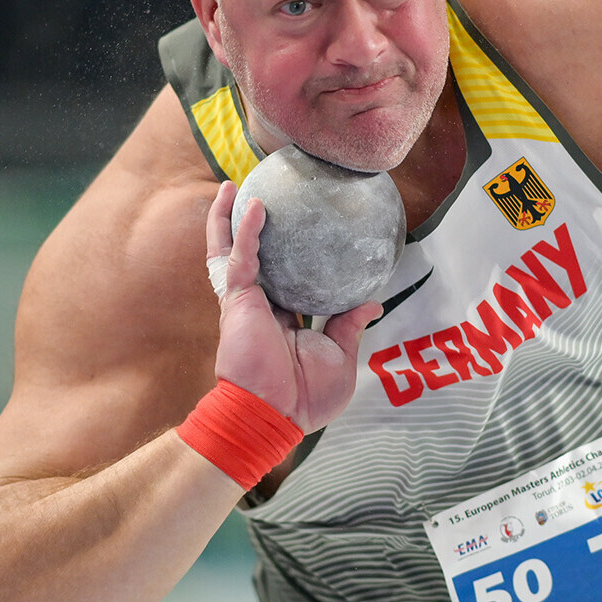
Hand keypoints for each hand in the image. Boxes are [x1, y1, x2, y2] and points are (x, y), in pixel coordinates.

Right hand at [205, 181, 381, 430]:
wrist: (274, 416)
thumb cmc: (305, 397)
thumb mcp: (340, 358)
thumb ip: (349, 326)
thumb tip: (372, 303)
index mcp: (283, 319)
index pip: (285, 278)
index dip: (289, 256)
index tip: (302, 230)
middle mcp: (261, 306)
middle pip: (251, 256)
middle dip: (247, 226)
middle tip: (257, 194)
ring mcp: (246, 302)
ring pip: (231, 250)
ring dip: (229, 217)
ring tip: (231, 186)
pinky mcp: (237, 301)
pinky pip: (239, 258)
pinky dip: (245, 230)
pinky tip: (254, 205)